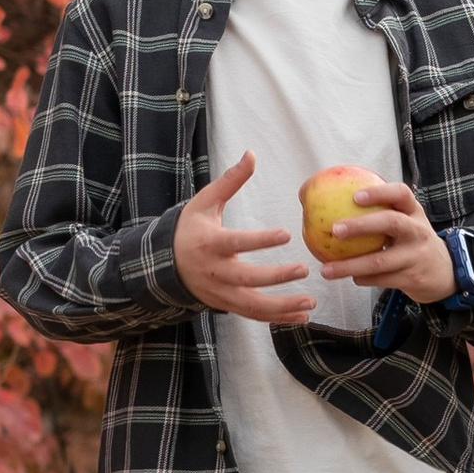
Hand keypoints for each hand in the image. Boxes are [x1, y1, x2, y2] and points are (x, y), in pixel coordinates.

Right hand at [173, 152, 316, 321]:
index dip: (260, 240)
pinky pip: (253, 315)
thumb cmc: (190, 228)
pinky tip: (301, 317)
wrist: (163, 264)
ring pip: (252, 305)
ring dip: (282, 307)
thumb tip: (252, 154)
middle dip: (276, 277)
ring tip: (310, 304)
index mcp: (209, 243)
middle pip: (247, 279)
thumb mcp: (204, 201)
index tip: (284, 234)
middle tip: (303, 268)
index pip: (237, 242)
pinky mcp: (226, 305)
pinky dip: (277, 319)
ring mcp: (220, 292)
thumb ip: (230, 180)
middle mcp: (215, 272)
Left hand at [326, 176, 457, 305]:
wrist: (446, 272)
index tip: (355, 196)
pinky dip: (362, 278)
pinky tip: (350, 277)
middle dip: (361, 225)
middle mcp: (418, 231)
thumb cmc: (413, 241)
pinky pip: (381, 279)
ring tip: (327, 269)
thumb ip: (381, 213)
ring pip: (379, 260)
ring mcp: (416, 256)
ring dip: (350, 265)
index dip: (378, 193)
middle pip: (391, 223)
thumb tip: (333, 203)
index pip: (400, 193)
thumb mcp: (407, 222)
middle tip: (335, 230)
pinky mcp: (412, 278)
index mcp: (414, 212)